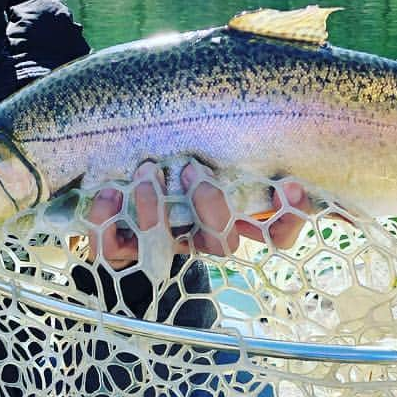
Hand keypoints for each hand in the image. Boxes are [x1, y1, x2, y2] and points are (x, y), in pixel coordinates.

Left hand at [86, 161, 313, 268]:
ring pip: (167, 245)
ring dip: (155, 208)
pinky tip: (109, 193)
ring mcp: (159, 248)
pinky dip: (107, 221)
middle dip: (210, 204)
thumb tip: (268, 144)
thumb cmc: (166, 165)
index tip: (289, 186)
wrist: (110, 198)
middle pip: (222, 243)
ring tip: (146, 172)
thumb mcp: (201, 153)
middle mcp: (197, 238)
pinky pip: (110, 248)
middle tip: (192, 168)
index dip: (288, 218)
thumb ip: (227, 152)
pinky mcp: (119, 252)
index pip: (274, 233)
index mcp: (225, 219)